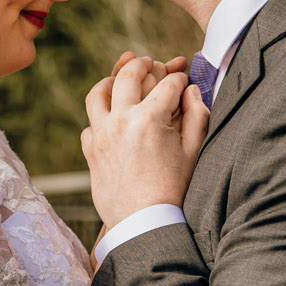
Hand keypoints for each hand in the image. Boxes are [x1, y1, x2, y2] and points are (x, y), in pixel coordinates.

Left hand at [81, 55, 210, 228]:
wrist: (144, 222)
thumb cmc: (173, 188)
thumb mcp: (193, 151)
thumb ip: (196, 114)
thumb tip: (191, 90)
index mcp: (150, 118)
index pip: (167, 83)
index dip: (179, 78)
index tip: (184, 80)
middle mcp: (121, 120)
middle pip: (128, 75)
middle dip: (143, 64)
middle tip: (151, 62)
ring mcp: (101, 134)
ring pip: (97, 93)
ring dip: (110, 80)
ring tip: (120, 78)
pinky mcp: (91, 151)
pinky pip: (89, 123)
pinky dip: (99, 116)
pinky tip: (111, 117)